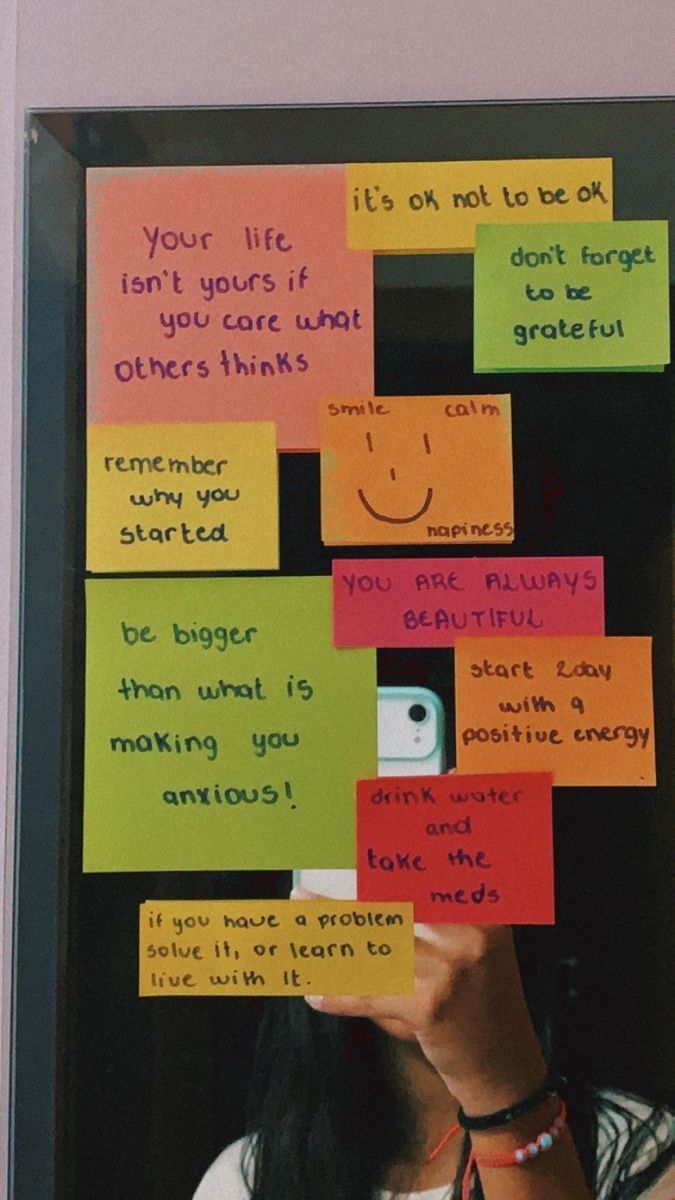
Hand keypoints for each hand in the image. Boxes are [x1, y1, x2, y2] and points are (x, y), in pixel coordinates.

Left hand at [296, 889, 546, 1114]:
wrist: (503, 1064)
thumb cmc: (480, 997)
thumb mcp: (472, 945)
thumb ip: (437, 915)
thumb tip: (369, 884)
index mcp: (480, 908)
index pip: (419, 877)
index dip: (376, 865)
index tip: (335, 856)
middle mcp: (468, 930)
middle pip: (387, 908)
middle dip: (337, 903)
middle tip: (299, 895)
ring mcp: (449, 968)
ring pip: (372, 947)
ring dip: (328, 943)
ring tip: (296, 935)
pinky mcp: (429, 1005)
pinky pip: (371, 993)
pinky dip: (339, 995)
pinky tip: (313, 993)